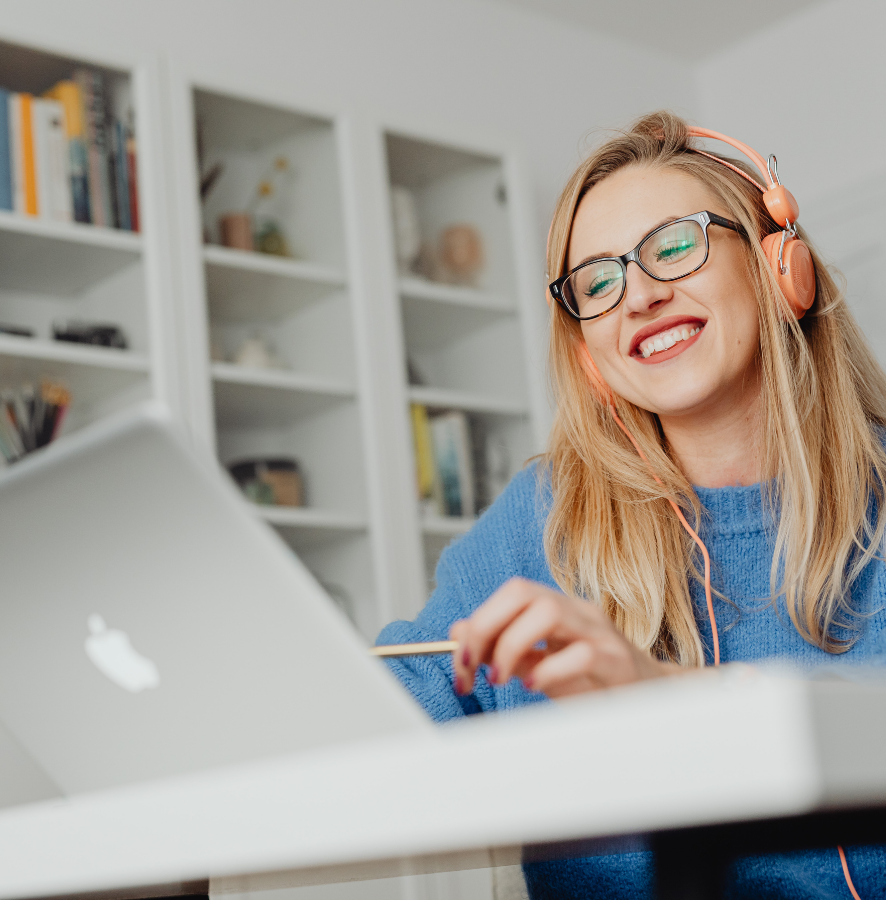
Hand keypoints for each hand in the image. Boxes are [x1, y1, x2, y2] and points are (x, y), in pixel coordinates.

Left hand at [449, 577, 679, 697]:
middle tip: (473, 667)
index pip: (511, 593)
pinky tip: (534, 687)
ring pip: (548, 613)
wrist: (652, 699)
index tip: (461, 661)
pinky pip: (580, 654)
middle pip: (523, 593)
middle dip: (486, 627)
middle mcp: (578, 611)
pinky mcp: (617, 662)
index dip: (477, 622)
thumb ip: (504, 647)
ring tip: (502, 677)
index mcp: (558, 607)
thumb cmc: (594, 681)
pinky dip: (547, 671)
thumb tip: (459, 634)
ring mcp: (600, 633)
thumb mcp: (541, 663)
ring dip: (511, 645)